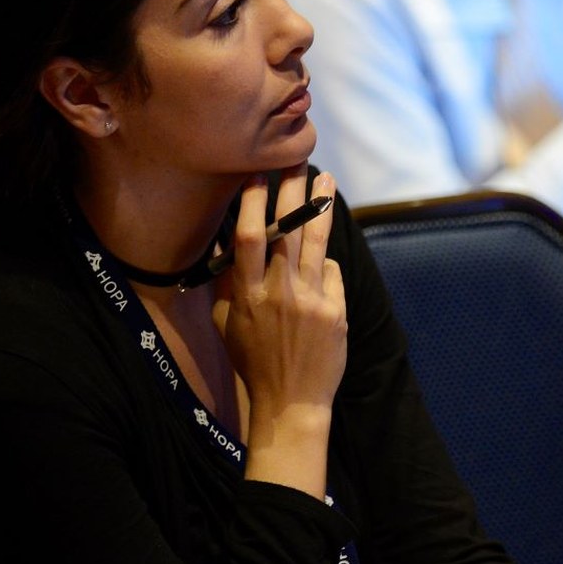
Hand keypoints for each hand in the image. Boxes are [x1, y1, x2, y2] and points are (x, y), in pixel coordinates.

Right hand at [213, 170, 347, 496]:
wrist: (291, 404)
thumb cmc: (253, 363)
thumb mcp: (227, 326)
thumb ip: (227, 287)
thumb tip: (228, 248)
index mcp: (247, 294)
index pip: (248, 237)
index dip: (251, 202)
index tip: (256, 173)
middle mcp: (279, 292)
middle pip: (286, 230)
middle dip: (292, 191)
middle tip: (298, 160)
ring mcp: (311, 301)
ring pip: (316, 243)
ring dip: (321, 207)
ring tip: (327, 179)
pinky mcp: (335, 311)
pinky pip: (331, 273)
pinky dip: (326, 263)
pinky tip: (324, 253)